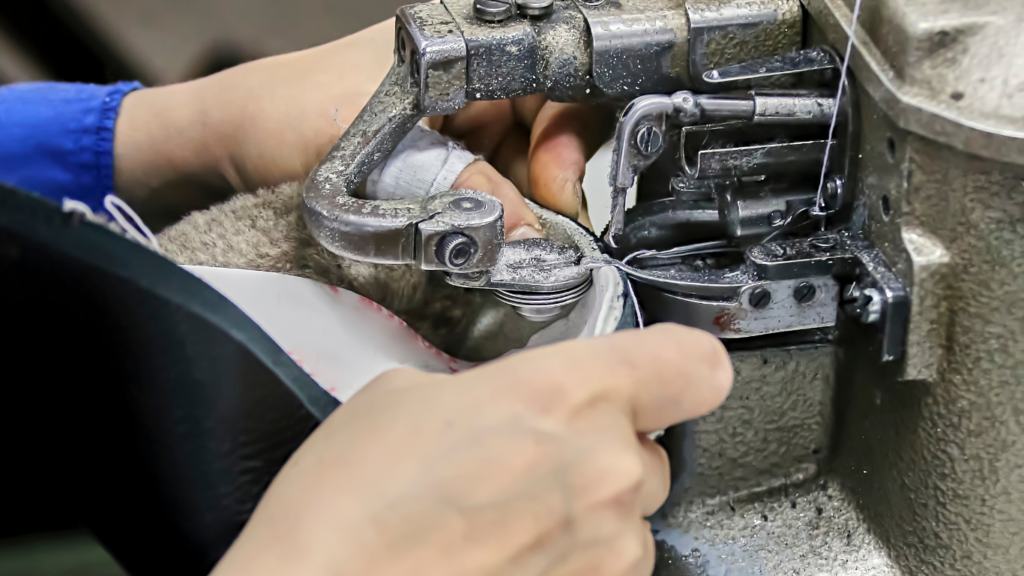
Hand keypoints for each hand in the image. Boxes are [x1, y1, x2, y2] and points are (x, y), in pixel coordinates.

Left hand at [112, 19, 609, 236]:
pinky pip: (496, 201)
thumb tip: (533, 240)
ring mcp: (461, 128)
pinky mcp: (446, 171)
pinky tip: (484, 247)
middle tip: (539, 233)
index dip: (571, 132)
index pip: (559, 73)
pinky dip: (498, 229)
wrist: (224, 149)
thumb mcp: (378, 147)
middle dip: (553, 186)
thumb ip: (463, 187)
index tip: (554, 191)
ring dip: (525, 217)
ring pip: (530, 175)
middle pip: (555, 131)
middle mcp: (473, 82)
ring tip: (502, 248)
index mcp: (465, 44)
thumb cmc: (283, 112)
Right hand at [211, 324, 732, 575]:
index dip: (674, 366)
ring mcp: (604, 555)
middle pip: (651, 450)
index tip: (654, 374)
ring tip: (503, 521)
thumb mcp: (409, 398)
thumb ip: (490, 392)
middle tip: (531, 460)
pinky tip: (502, 558)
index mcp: (566, 396)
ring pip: (630, 518)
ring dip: (586, 514)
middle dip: (602, 451)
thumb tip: (509, 406)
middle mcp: (604, 475)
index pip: (693, 363)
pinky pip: (603, 570)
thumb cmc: (349, 509)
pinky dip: (568, 562)